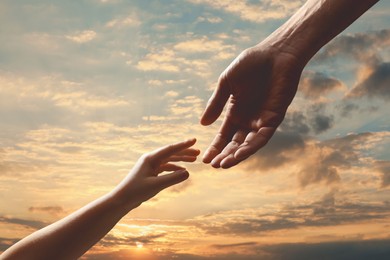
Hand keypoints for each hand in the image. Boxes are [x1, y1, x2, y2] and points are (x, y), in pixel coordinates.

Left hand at [114, 138, 199, 208]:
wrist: (122, 200)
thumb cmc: (136, 191)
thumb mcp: (156, 185)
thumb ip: (172, 178)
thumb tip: (188, 172)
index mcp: (151, 158)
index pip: (170, 149)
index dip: (183, 145)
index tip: (194, 140)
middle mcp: (151, 159)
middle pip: (171, 152)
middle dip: (185, 151)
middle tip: (198, 152)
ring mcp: (150, 166)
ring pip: (169, 159)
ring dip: (181, 159)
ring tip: (194, 159)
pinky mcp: (150, 173)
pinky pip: (165, 167)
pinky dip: (174, 167)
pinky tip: (182, 170)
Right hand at [201, 44, 303, 167]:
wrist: (275, 54)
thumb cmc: (250, 64)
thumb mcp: (226, 83)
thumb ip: (216, 103)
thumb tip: (203, 123)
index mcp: (235, 112)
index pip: (223, 135)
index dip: (214, 147)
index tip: (204, 159)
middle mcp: (247, 120)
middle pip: (234, 143)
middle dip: (224, 155)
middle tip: (213, 166)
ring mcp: (260, 121)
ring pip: (247, 144)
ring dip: (236, 155)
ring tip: (223, 164)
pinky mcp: (273, 119)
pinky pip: (262, 137)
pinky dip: (251, 147)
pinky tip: (239, 154)